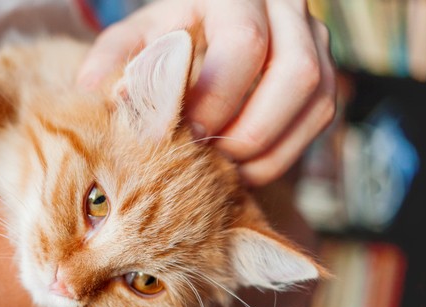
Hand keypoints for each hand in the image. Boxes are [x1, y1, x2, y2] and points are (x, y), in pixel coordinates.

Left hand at [77, 0, 336, 185]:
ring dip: (272, 148)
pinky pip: (320, 117)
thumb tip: (103, 93)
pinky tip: (246, 169)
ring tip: (226, 173)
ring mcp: (313, 38)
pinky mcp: (322, 71)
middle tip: (209, 159)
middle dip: (250, 130)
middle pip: (296, 74)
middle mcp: (285, 8)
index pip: (244, 44)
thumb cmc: (162, 37)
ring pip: (318, 100)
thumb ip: (114, 63)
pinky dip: (284, 153)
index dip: (217, 98)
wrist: (199, 28)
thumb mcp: (133, 39)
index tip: (185, 134)